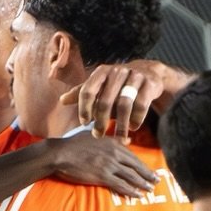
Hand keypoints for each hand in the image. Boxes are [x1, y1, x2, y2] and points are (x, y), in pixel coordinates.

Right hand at [49, 133, 157, 196]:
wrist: (60, 154)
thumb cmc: (73, 144)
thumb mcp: (94, 135)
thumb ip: (112, 137)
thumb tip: (128, 140)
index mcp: (113, 143)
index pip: (132, 155)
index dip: (143, 165)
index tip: (150, 170)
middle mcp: (114, 153)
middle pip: (135, 166)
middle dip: (147, 174)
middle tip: (156, 181)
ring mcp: (109, 165)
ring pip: (131, 176)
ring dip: (142, 184)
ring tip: (149, 189)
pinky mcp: (103, 176)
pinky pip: (121, 185)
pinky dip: (131, 190)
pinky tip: (138, 195)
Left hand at [62, 59, 196, 140]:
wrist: (148, 73)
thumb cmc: (118, 84)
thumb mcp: (100, 86)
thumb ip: (82, 93)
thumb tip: (61, 100)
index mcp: (101, 72)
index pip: (88, 90)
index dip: (84, 108)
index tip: (84, 123)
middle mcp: (117, 71)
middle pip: (105, 100)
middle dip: (101, 121)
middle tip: (98, 136)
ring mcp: (134, 76)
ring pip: (124, 104)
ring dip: (121, 125)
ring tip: (118, 139)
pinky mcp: (149, 83)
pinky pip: (141, 104)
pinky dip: (137, 119)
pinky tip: (133, 128)